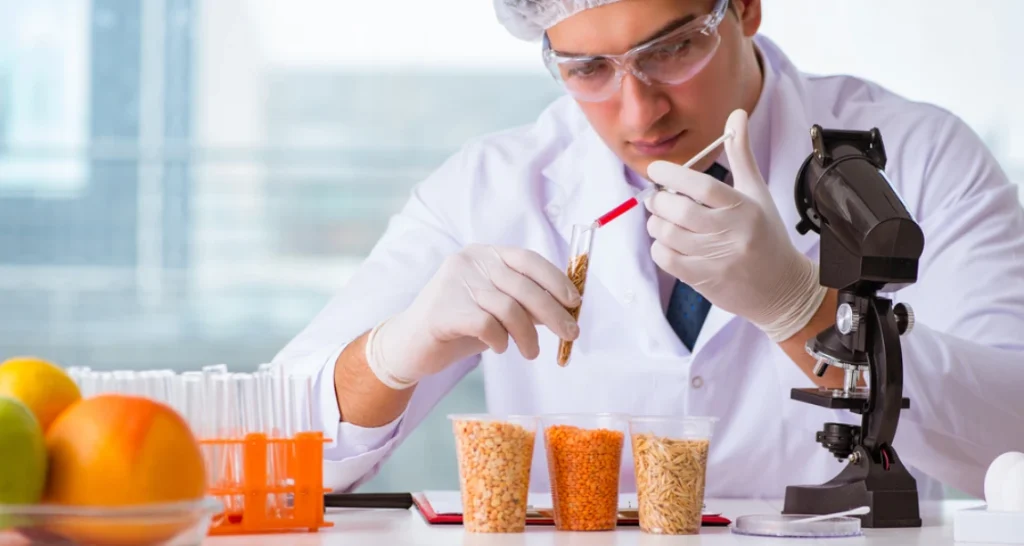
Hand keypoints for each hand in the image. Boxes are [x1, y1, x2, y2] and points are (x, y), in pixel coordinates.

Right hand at [365, 244, 581, 388]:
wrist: (409, 345)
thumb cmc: (458, 326)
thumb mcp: (495, 308)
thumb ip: (524, 302)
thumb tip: (566, 309)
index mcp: (483, 254)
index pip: (528, 259)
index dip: (555, 280)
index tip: (574, 302)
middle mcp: (469, 261)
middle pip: (523, 286)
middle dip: (553, 313)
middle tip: (570, 335)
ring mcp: (454, 283)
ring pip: (509, 309)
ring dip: (528, 336)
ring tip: (531, 353)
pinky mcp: (444, 310)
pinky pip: (488, 326)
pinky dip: (501, 340)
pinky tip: (499, 348)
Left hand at [644, 109, 826, 341]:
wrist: (781, 288)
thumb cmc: (765, 234)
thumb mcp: (756, 192)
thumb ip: (741, 154)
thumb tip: (737, 113)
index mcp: (744, 208)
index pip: (704, 187)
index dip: (674, 175)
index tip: (656, 170)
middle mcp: (732, 233)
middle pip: (680, 211)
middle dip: (659, 202)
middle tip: (655, 198)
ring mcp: (718, 259)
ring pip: (669, 235)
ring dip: (656, 225)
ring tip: (661, 220)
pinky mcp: (705, 280)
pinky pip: (667, 259)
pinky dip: (660, 248)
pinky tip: (668, 242)